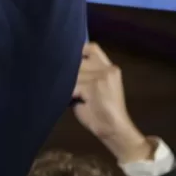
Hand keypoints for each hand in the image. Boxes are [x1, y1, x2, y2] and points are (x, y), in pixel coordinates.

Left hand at [71, 44, 151, 163]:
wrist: (114, 128)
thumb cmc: (101, 110)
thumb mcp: (95, 87)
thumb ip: (85, 74)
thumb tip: (63, 66)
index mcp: (110, 67)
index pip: (91, 48)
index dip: (77, 51)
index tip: (67, 59)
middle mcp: (107, 68)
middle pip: (78, 61)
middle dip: (68, 71)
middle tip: (61, 79)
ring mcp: (101, 76)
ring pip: (73, 74)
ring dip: (67, 84)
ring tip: (70, 93)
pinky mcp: (93, 86)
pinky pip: (72, 86)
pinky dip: (68, 94)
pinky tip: (72, 100)